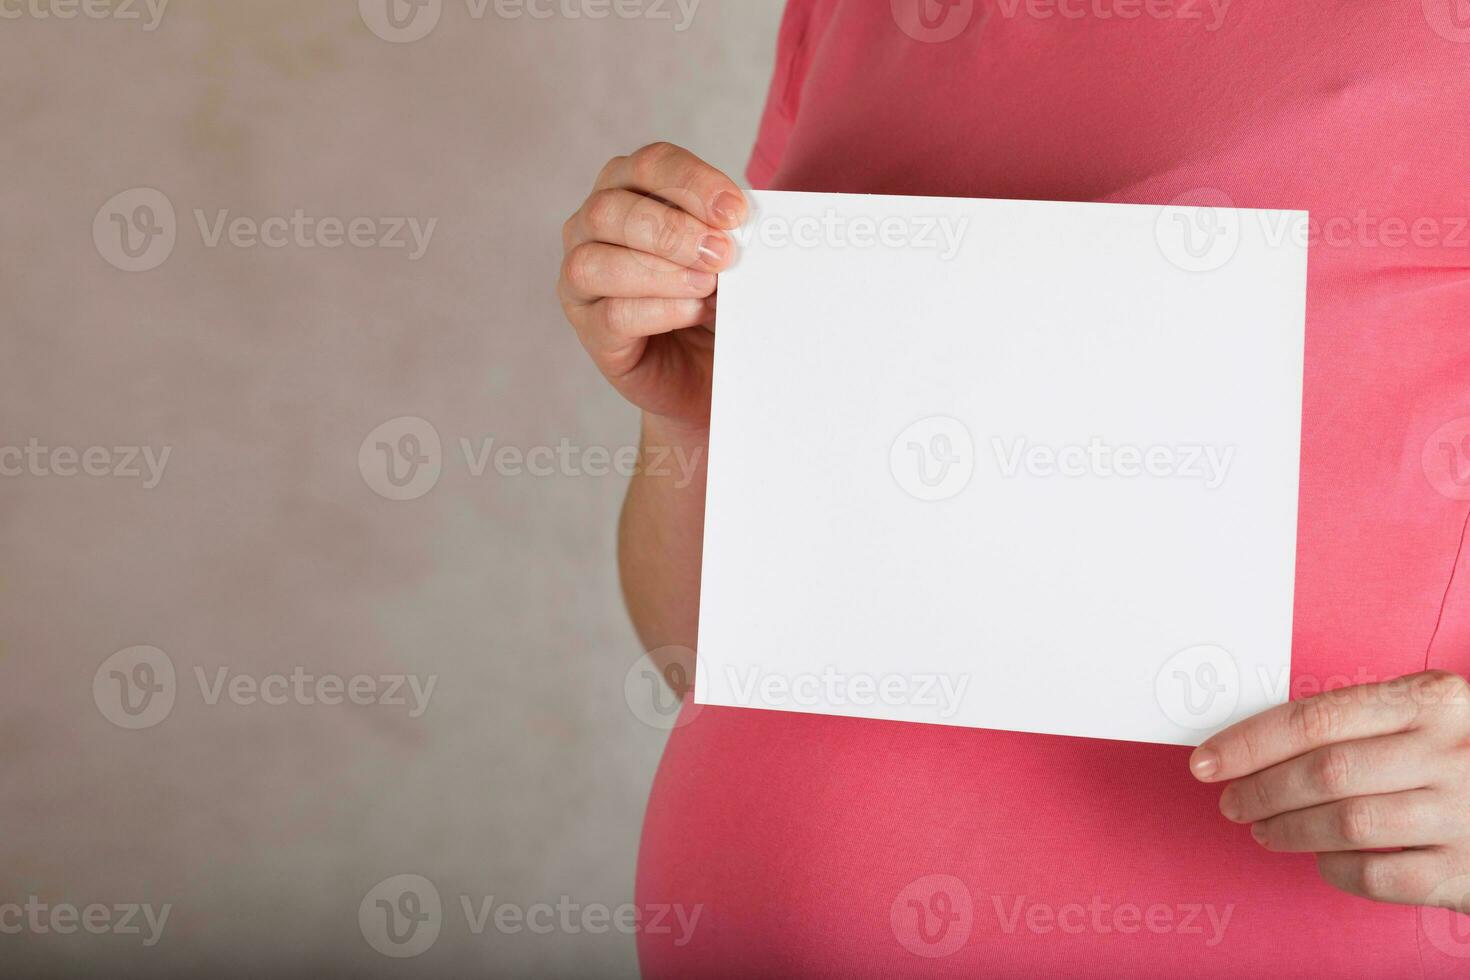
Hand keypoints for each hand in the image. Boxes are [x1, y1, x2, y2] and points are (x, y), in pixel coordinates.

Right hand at [557, 142, 747, 430]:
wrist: (706, 367)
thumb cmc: (710, 297)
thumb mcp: (725, 256)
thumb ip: (725, 233)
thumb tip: (740, 226)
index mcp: (627, 189)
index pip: (649, 164)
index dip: (692, 182)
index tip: (735, 212)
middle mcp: (591, 229)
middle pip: (611, 209)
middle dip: (672, 230)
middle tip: (722, 253)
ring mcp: (582, 281)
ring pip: (597, 262)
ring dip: (660, 271)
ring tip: (708, 286)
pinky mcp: (591, 330)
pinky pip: (612, 314)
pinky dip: (658, 310)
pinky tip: (692, 313)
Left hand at [1190, 670, 1469, 910]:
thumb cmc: (1460, 752)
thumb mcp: (1424, 715)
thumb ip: (1356, 721)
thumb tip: (1253, 744)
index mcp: (1431, 700)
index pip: (1315, 718)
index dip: (1249, 743)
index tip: (1206, 762)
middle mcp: (1452, 752)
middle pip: (1326, 772)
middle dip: (1261, 790)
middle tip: (1231, 802)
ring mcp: (1465, 812)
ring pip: (1347, 825)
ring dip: (1289, 830)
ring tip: (1264, 831)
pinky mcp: (1468, 871)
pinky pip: (1378, 876)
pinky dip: (1337, 869)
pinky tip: (1323, 859)